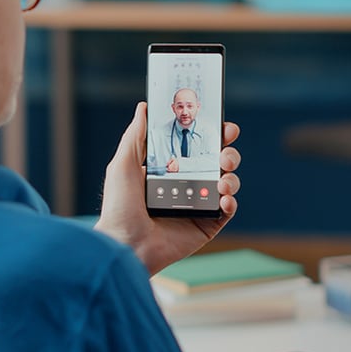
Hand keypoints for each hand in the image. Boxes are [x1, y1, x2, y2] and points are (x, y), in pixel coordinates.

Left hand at [94, 102, 240, 275]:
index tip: (221, 125)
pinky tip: (223, 198)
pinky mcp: (205, 226)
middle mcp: (184, 187)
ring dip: (231, 176)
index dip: (211, 135)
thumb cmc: (119, 207)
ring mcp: (196, 207)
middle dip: (227, 153)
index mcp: (167, 170)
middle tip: (225, 151)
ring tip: (223, 179)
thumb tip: (144, 107)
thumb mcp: (123, 164)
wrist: (125, 244)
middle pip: (216, 163)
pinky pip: (226, 211)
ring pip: (226, 184)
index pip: (195, 148)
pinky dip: (230, 202)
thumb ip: (136, 135)